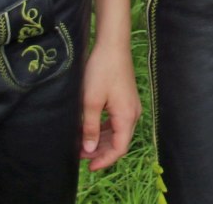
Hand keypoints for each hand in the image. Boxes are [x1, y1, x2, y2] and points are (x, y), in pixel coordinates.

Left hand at [79, 39, 139, 171]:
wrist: (112, 45)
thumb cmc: (102, 71)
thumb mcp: (91, 101)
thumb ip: (90, 127)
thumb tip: (89, 149)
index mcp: (126, 116)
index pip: (119, 148)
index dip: (104, 160)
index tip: (89, 167)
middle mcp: (132, 113)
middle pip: (119, 141)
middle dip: (100, 151)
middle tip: (80, 156)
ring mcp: (130, 105)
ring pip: (116, 131)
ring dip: (100, 140)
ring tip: (82, 144)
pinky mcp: (125, 99)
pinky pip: (115, 121)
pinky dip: (103, 128)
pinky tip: (89, 128)